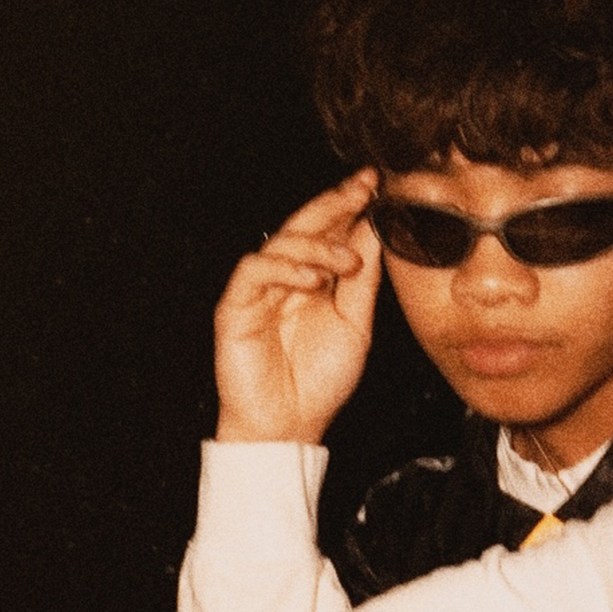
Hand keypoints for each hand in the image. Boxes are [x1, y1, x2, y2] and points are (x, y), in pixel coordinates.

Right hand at [214, 170, 382, 444]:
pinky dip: (284, 268)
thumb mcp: (356, 324)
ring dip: (318, 245)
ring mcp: (258, 290)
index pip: (329, 229)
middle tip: (363, 188)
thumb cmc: (320, 381)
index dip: (350, 204)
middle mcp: (284, 277)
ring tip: (348, 263)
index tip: (377, 184)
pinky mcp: (235, 306)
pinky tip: (312, 279)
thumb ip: (362, 280)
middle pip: (305, 225)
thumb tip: (375, 231)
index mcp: (312, 277)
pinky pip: (254, 271)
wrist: (289, 427)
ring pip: (281, 243)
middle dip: (335, 203)